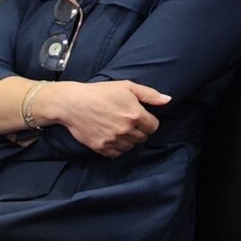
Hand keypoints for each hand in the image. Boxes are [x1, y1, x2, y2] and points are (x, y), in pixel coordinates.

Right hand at [48, 79, 171, 155]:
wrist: (72, 103)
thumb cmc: (100, 92)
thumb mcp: (127, 87)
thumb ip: (150, 94)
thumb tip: (168, 100)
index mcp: (135, 114)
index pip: (153, 127)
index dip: (149, 122)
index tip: (141, 118)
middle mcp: (126, 129)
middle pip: (143, 138)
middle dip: (140, 131)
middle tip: (130, 123)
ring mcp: (113, 140)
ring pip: (131, 147)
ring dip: (129, 140)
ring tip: (121, 130)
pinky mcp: (100, 147)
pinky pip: (116, 154)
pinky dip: (117, 148)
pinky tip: (113, 138)